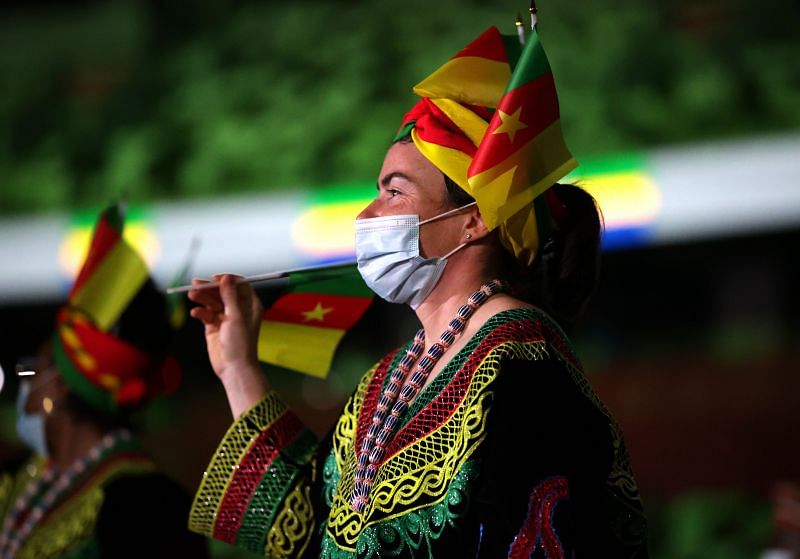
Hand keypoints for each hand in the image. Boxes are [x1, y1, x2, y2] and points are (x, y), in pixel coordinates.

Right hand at [188, 274, 267, 416]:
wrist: (233, 367)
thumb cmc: (240, 343)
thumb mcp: (236, 316)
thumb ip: (230, 296)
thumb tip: (226, 278)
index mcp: (250, 305)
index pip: (239, 285)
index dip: (227, 280)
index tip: (216, 278)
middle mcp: (238, 309)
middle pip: (223, 292)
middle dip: (210, 288)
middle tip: (196, 284)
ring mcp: (225, 317)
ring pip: (212, 301)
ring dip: (202, 298)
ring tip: (192, 295)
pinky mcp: (214, 326)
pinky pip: (206, 313)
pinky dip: (201, 312)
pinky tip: (196, 313)